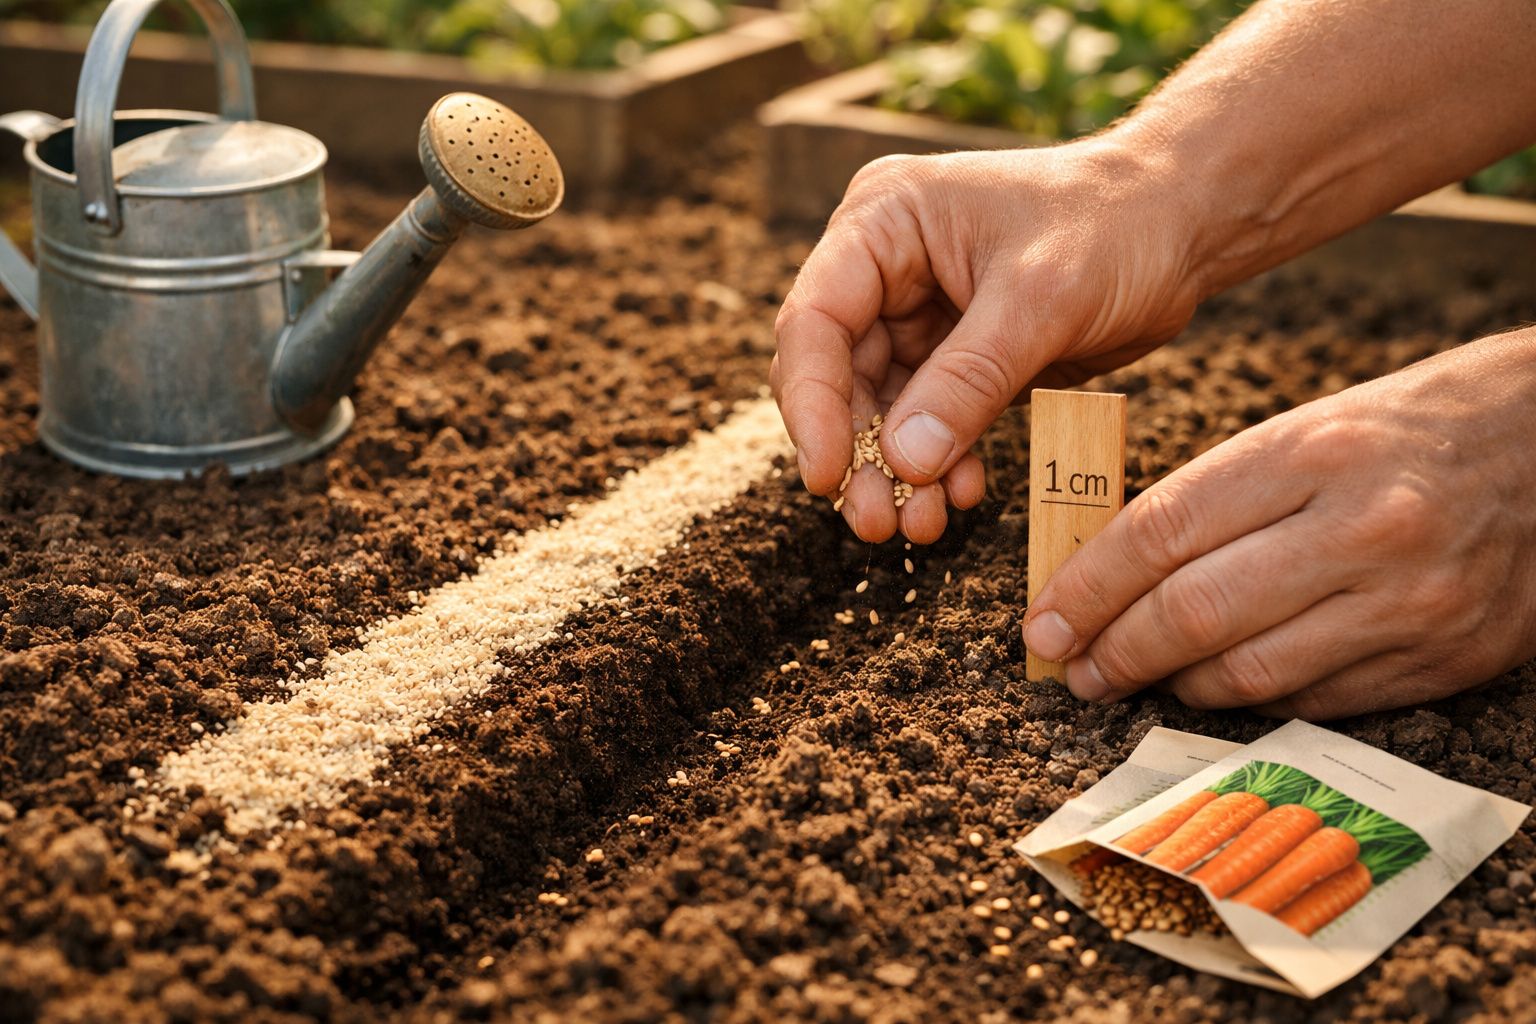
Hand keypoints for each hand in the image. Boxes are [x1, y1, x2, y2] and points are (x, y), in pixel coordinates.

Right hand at [772, 141, 1202, 542]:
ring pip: (879, 409)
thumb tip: (905, 463)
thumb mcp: (1041, 299)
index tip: (825, 476)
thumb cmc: (1116, 227)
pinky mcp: (956, 356)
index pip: (814, 320)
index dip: (811, 403)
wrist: (1183, 226)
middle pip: (837, 375)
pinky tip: (963, 494)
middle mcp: (885, 268)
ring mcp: (917, 314)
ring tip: (920, 526)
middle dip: (856, 453)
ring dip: (896, 472)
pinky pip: (928, 422)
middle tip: (876, 523)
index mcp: (883, 221)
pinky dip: (940, 462)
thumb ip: (969, 381)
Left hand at [1022, 329, 1535, 719]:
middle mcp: (1365, 528)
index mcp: (1313, 451)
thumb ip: (1210, 502)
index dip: (1088, 588)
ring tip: (1135, 677)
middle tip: (1073, 669)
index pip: (1163, 531)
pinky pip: (1316, 700)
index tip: (1044, 623)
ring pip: (1251, 673)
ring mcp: (1412, 601)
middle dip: (1116, 650)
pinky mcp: (1446, 659)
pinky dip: (1251, 700)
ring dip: (1174, 685)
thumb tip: (1105, 578)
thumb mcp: (1302, 432)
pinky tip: (1218, 686)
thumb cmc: (1398, 434)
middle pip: (1196, 612)